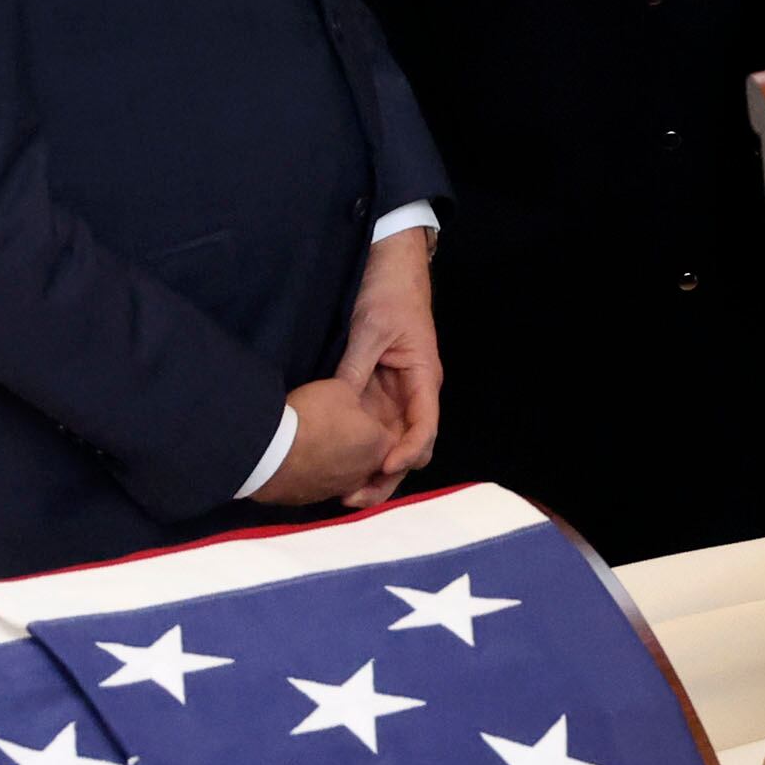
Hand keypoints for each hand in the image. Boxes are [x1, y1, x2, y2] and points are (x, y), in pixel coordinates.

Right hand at [252, 377, 402, 505]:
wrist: (270, 450)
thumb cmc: (313, 416)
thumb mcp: (341, 389)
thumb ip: (358, 390)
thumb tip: (356, 392)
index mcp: (381, 446)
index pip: (398, 440)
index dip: (382, 426)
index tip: (368, 415)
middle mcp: (365, 473)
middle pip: (376, 462)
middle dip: (366, 447)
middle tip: (348, 430)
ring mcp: (338, 489)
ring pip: (351, 477)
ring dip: (343, 463)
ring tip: (327, 444)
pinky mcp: (312, 498)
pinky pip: (324, 485)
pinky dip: (321, 473)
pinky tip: (307, 459)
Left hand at [334, 227, 439, 508]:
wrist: (390, 267)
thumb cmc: (389, 294)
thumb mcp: (370, 331)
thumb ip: (356, 371)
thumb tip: (340, 408)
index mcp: (422, 379)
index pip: (425, 427)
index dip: (408, 452)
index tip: (382, 467)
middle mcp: (413, 394)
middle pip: (410, 447)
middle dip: (387, 476)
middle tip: (354, 497)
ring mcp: (395, 396)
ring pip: (390, 444)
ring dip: (372, 470)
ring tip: (343, 493)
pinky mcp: (377, 393)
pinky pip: (372, 429)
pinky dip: (361, 451)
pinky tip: (339, 467)